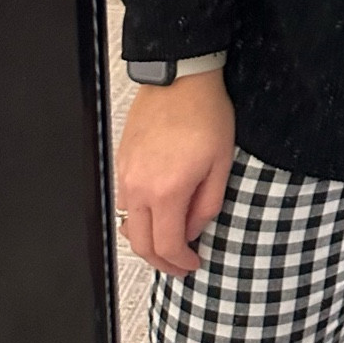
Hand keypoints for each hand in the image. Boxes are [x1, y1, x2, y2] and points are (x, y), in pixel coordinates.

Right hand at [116, 68, 235, 275]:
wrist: (181, 77)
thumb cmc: (205, 112)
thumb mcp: (221, 163)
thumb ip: (207, 205)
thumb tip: (194, 230)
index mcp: (166, 191)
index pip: (166, 246)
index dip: (180, 263)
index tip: (193, 264)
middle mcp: (139, 186)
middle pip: (140, 244)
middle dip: (161, 261)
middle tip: (180, 264)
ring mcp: (126, 174)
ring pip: (129, 224)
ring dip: (147, 240)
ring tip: (170, 240)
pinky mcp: (122, 161)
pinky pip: (125, 202)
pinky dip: (139, 217)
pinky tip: (156, 213)